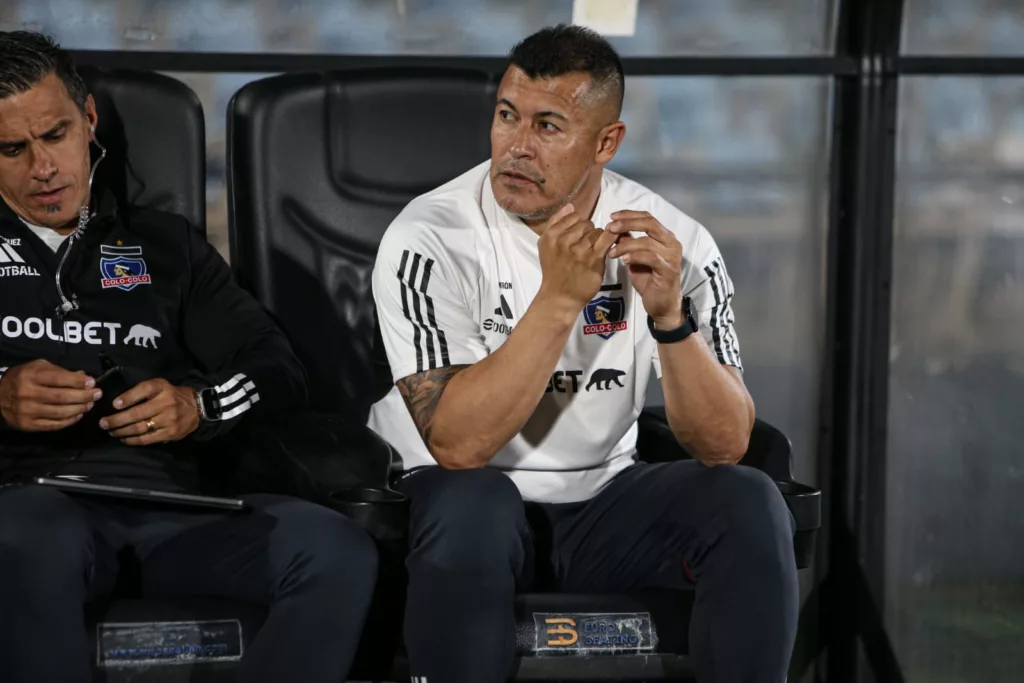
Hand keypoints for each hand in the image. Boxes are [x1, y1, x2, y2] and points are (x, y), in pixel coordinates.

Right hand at [0, 360, 99, 431]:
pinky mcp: (28, 425)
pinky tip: (78, 415)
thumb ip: (60, 371)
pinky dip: (69, 420)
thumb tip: (83, 375)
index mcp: (30, 376)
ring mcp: (27, 411)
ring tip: (90, 404)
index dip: (78, 381)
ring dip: (80, 408)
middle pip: (62, 397)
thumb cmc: (23, 378)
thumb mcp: (38, 368)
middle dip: (84, 396)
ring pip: (60, 412)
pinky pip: (54, 425)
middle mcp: (27, 393)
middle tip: (97, 394)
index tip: (92, 382)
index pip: (59, 379)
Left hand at [99, 379, 199, 445]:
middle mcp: (166, 403)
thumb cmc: (172, 395)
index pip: (143, 390)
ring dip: (121, 432)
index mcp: (162, 388)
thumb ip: (141, 391)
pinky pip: (147, 439)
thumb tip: (117, 404)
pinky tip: (124, 439)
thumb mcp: (159, 386)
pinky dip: (133, 440)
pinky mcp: (170, 433)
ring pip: (139, 428)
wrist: (197, 408)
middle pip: (137, 413)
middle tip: (103, 423)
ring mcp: (168, 420)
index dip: (128, 398)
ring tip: (111, 432)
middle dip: (116, 420)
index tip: (114, 404)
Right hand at [537, 203, 619, 314]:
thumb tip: (570, 206)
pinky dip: (612, 238)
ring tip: (593, 250)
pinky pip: (607, 239)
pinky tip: (612, 242)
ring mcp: (580, 250)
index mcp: (551, 236)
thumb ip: (556, 223)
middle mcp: (564, 241)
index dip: (578, 224)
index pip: (573, 217)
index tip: (578, 235)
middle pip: (586, 224)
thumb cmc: (554, 271)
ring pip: (597, 231)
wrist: (559, 297)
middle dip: (588, 232)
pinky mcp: (594, 260)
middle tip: (586, 245)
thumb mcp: (546, 245)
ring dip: (598, 239)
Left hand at [606, 210, 683, 327]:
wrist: (661, 305)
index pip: (648, 217)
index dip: (629, 214)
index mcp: (665, 237)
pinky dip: (635, 256)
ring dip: (625, 245)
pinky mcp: (669, 270)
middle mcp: (672, 243)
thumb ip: (629, 243)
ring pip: (647, 241)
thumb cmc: (649, 281)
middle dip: (627, 223)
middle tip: (610, 228)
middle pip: (650, 223)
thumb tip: (615, 229)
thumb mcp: (635, 258)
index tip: (612, 217)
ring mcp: (672, 256)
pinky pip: (651, 258)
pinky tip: (623, 260)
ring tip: (611, 252)